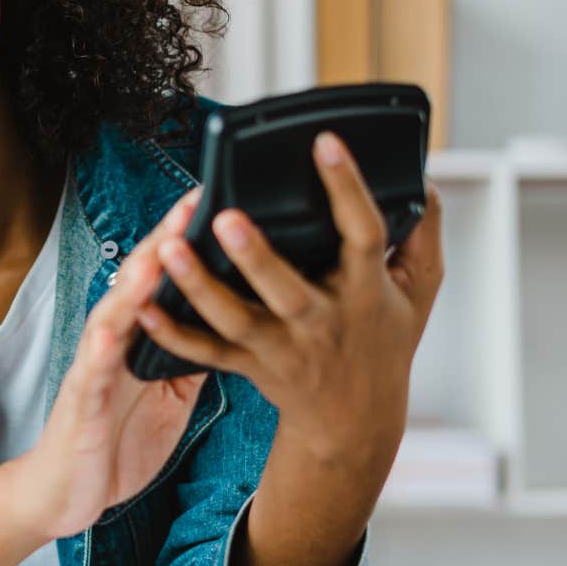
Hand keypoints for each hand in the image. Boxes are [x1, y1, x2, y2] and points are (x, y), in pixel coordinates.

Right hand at [21, 185, 209, 539]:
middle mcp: (114, 340)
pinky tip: (116, 329)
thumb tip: (232, 321)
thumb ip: (191, 354)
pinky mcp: (83, 398)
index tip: (214, 199)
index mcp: (139, 337)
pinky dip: (104, 345)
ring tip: (160, 251)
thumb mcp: (169, 391)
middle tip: (193, 202)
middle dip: (164, 240)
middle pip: (138, 280)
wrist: (68, 490)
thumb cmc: (117, 438)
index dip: (186, 239)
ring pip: (115, 312)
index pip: (162, 277)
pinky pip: (95, 367)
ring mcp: (95, 366)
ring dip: (135, 281)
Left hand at [133, 131, 445, 468]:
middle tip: (225, 216)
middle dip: (256, 256)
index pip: (363, 234)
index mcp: (367, 292)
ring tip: (170, 248)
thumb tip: (419, 179)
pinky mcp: (249, 366)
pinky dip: (173, 335)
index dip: (347, 188)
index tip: (324, 142)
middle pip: (287, 291)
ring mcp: (283, 348)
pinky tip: (144, 307)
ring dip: (200, 287)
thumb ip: (422, 233)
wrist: (357, 423)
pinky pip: (207, 353)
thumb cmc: (385, 340)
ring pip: (236, 320)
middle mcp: (322, 322)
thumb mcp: (419, 290)